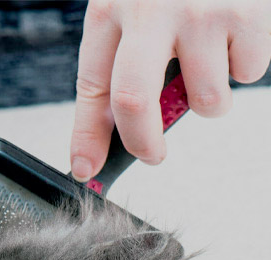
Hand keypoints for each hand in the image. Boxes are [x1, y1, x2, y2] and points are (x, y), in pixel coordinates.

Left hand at [70, 0, 270, 180]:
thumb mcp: (129, 9)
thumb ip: (117, 68)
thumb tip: (103, 144)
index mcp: (110, 10)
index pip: (92, 88)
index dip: (87, 137)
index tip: (86, 169)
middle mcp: (150, 9)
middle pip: (134, 101)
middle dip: (143, 143)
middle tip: (152, 154)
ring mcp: (201, 11)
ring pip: (206, 100)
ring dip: (208, 99)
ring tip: (205, 62)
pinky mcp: (248, 12)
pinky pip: (248, 74)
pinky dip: (243, 66)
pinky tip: (232, 34)